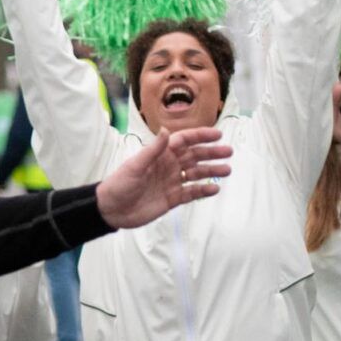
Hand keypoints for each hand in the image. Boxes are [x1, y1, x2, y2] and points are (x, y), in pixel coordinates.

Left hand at [95, 127, 232, 228]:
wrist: (112, 210)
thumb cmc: (120, 184)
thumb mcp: (135, 165)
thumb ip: (153, 150)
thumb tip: (166, 130)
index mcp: (160, 154)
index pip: (184, 141)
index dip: (200, 136)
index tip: (217, 135)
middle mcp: (169, 165)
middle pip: (194, 156)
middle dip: (211, 153)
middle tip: (228, 152)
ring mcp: (172, 182)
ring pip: (196, 174)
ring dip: (211, 171)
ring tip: (227, 170)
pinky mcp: (172, 198)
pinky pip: (191, 193)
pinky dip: (203, 191)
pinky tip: (214, 189)